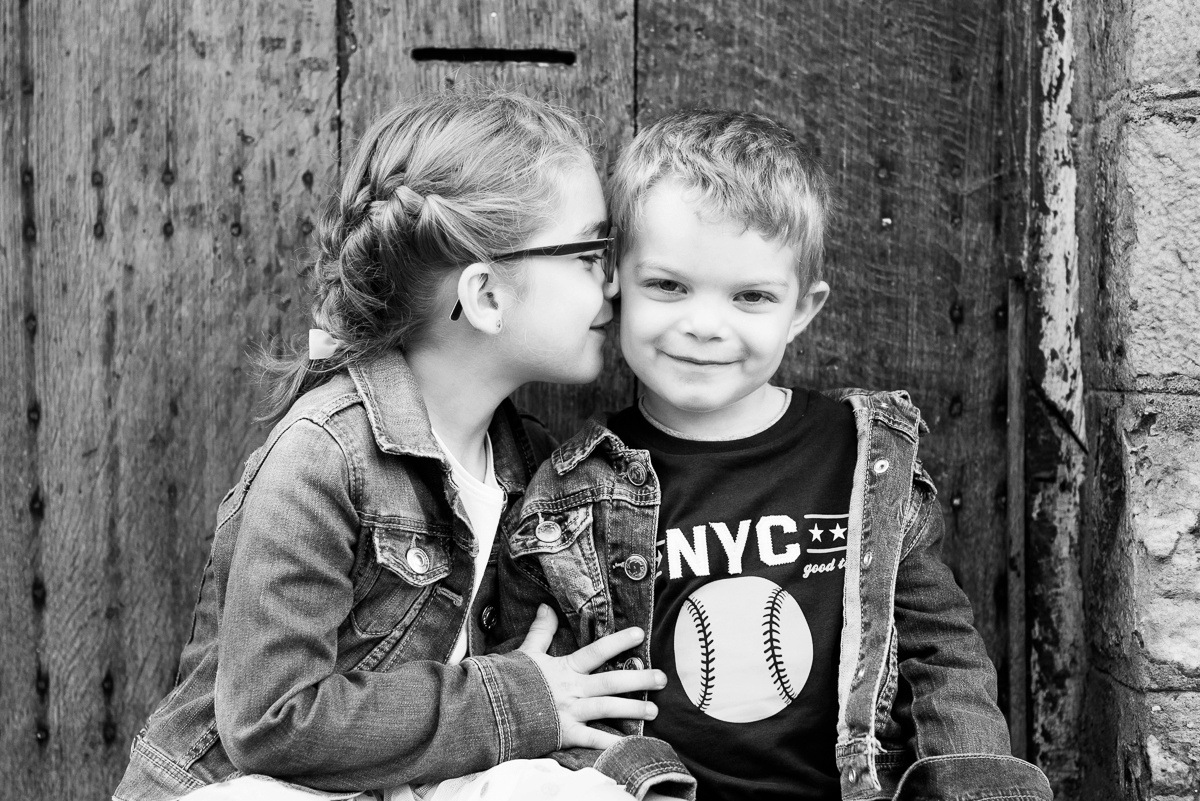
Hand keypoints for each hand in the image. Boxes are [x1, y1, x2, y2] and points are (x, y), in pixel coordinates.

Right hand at [518, 604, 665, 749]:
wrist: (490, 709)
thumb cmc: (507, 680)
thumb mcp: (526, 652)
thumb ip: (541, 631)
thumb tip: (547, 607)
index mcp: (565, 668)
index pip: (596, 651)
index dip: (619, 642)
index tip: (640, 634)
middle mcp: (573, 689)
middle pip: (612, 682)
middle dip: (639, 680)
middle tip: (662, 677)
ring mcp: (571, 712)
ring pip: (609, 709)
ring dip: (633, 710)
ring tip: (654, 710)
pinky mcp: (566, 734)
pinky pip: (593, 739)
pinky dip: (611, 743)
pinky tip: (630, 745)